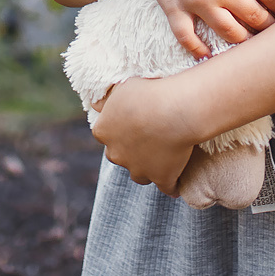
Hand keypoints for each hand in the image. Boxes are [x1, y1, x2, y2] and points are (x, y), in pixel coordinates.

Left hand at [90, 78, 198, 195]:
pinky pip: (168, 188)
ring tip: (163, 158)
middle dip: (130, 150)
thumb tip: (96, 106)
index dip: (119, 129)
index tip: (133, 122)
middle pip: (120, 156)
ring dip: (148, 168)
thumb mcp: (122, 87)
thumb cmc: (148, 93)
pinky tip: (178, 182)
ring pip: (140, 175)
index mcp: (103, 131)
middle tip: (148, 136)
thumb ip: (107, 99)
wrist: (175, 110)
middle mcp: (116, 154)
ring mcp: (138, 169)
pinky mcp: (162, 178)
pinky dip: (172, 185)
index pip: (105, 134)